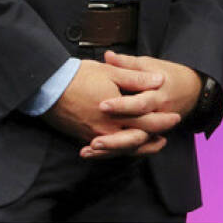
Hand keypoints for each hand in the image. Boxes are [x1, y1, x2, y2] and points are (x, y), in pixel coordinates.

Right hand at [43, 58, 171, 156]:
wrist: (47, 87)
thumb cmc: (79, 76)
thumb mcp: (111, 72)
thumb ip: (137, 78)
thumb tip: (159, 81)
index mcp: (118, 112)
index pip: (147, 121)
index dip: (163, 120)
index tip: (175, 117)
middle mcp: (107, 129)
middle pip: (137, 139)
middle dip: (154, 137)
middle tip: (167, 134)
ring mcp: (95, 135)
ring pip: (122, 148)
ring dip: (139, 147)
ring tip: (152, 144)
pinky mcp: (84, 137)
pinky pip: (107, 150)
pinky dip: (119, 150)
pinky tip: (125, 147)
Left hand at [81, 51, 204, 158]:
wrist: (193, 90)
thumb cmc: (170, 75)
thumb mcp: (150, 65)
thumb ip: (128, 63)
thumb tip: (108, 55)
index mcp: (158, 96)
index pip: (140, 104)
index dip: (121, 106)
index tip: (101, 105)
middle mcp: (157, 116)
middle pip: (137, 132)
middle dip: (114, 139)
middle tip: (94, 141)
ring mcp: (155, 129)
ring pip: (133, 145)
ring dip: (111, 149)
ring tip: (88, 150)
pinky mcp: (150, 136)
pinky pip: (132, 148)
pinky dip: (113, 153)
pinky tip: (93, 154)